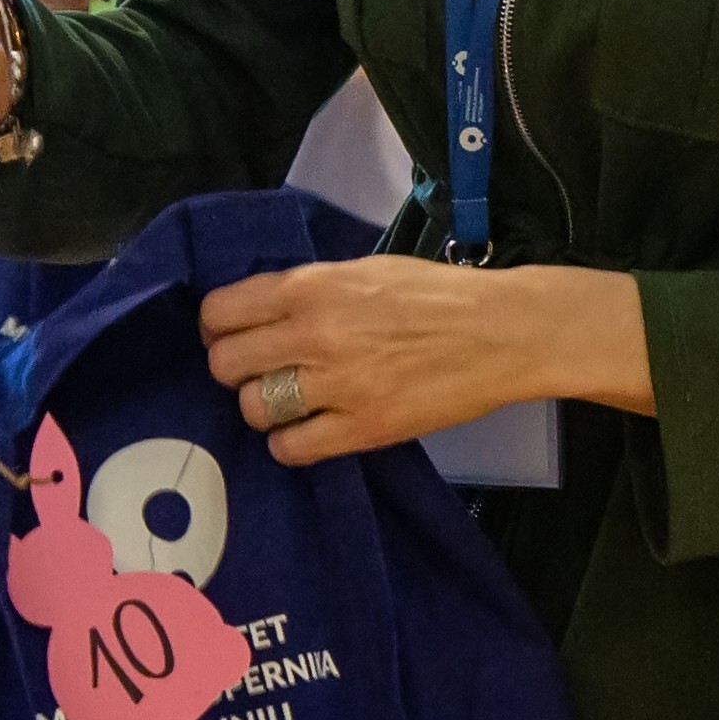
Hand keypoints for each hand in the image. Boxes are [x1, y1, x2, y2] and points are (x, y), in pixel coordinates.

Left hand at [198, 259, 650, 466]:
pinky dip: (290, 442)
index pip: (221, 312)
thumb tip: (260, 310)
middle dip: (235, 368)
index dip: (218, 327)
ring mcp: (337, 385)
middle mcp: (314, 335)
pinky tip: (308, 430)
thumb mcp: (364, 271)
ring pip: (253, 408)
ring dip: (263, 407)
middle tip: (259, 371)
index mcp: (311, 287)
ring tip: (288, 402)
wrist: (500, 332)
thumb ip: (309, 289)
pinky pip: (291, 448)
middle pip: (226, 364)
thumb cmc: (436, 294)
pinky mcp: (362, 428)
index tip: (229, 335)